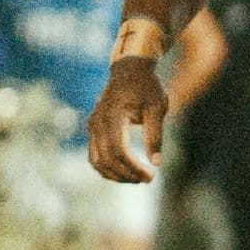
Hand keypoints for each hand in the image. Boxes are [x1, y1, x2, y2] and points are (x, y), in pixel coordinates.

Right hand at [89, 62, 169, 183]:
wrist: (129, 70)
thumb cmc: (147, 87)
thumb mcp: (157, 108)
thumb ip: (155, 135)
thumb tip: (156, 162)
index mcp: (113, 116)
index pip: (118, 150)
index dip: (133, 167)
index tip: (151, 175)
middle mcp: (97, 123)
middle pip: (106, 159)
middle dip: (126, 174)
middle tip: (148, 179)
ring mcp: (93, 127)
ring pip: (96, 160)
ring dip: (116, 174)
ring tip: (138, 178)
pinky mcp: (94, 130)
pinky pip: (95, 155)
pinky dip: (108, 167)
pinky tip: (126, 172)